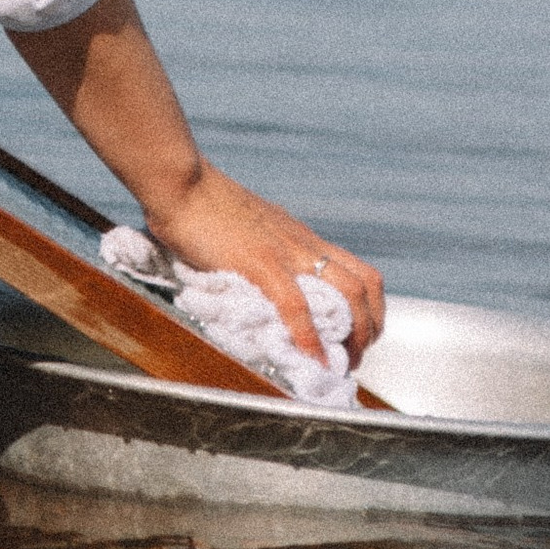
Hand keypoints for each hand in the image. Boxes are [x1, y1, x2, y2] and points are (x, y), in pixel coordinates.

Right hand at [148, 170, 383, 371]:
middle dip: (369, 329)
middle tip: (352, 359)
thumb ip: (262, 252)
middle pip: (365, 285)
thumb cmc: (200, 205)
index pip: (357, 272)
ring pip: (348, 293)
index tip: (354, 339)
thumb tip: (256, 280)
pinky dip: (310, 337)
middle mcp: (304, 243)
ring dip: (353, 336)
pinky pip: (296, 305)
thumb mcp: (249, 229)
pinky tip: (311, 359)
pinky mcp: (261, 262)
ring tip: (339, 365)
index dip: (368, 310)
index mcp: (301, 237)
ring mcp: (287, 252)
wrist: (180, 183)